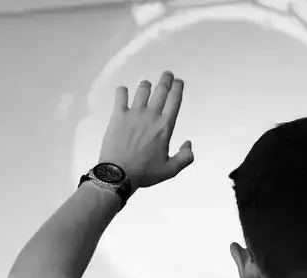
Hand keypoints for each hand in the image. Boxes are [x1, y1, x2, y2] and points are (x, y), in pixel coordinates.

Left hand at [98, 71, 193, 188]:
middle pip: (161, 90)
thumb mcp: (170, 170)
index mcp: (165, 127)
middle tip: (167, 74)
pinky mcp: (118, 116)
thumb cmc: (144, 173)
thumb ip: (185, 157)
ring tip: (146, 85)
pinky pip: (121, 95)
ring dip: (146, 85)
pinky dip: (123, 91)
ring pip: (142, 90)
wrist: (118, 174)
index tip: (178, 82)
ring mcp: (134, 114)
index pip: (174, 100)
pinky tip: (123, 92)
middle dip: (166, 79)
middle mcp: (151, 116)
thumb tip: (189, 144)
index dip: (177, 88)